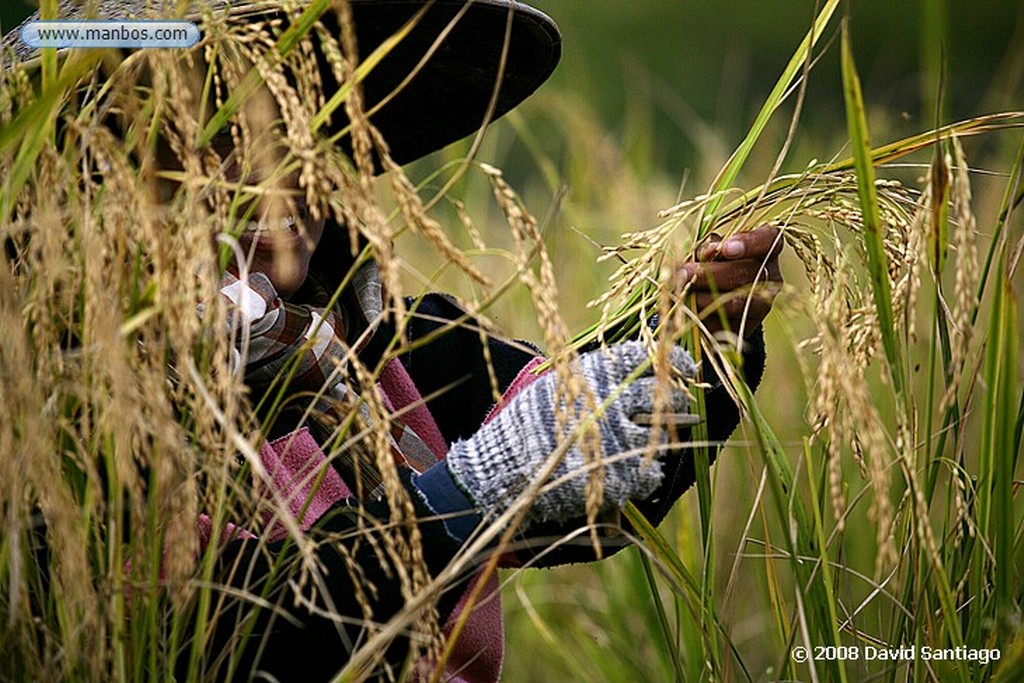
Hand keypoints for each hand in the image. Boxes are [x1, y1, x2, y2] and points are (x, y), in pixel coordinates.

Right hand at [445, 342, 696, 525]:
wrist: (502, 467)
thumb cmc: (526, 423)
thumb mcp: (556, 384)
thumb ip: (593, 375)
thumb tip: (630, 364)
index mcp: (594, 376)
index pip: (647, 358)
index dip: (674, 360)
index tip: (687, 367)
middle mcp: (610, 404)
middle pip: (663, 396)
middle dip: (677, 400)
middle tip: (681, 405)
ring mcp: (615, 442)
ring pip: (661, 436)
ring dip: (663, 436)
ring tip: (654, 439)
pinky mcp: (615, 477)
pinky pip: (650, 474)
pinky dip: (649, 472)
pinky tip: (640, 470)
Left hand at [677, 225, 783, 336]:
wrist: (712, 302)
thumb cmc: (710, 263)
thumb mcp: (708, 250)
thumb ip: (708, 247)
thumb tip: (707, 251)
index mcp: (765, 248)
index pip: (768, 239)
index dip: (749, 242)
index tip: (725, 248)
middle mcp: (771, 276)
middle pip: (747, 272)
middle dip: (712, 272)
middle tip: (684, 272)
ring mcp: (762, 304)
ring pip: (738, 302)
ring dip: (706, 297)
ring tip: (683, 292)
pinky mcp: (748, 326)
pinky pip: (726, 323)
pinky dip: (703, 316)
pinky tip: (688, 309)